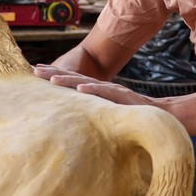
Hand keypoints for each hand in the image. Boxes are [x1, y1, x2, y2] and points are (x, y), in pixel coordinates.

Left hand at [34, 64, 153, 105]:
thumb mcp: (108, 116)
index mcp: (97, 93)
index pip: (72, 83)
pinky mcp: (123, 97)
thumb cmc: (134, 117)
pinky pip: (105, 92)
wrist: (161, 115)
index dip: (55, 77)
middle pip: (74, 79)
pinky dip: (92, 90)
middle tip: (34, 70)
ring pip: (86, 83)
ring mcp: (112, 91)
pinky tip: (80, 88)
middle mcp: (102, 88)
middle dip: (54, 74)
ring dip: (69, 80)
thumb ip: (93, 115)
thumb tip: (74, 125)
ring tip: (51, 79)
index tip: (36, 74)